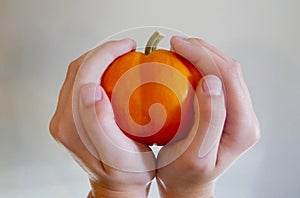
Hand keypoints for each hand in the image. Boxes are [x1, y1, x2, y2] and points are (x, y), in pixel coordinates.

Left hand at [49, 39, 155, 197]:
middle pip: (78, 70)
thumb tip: (90, 89)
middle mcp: (63, 119)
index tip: (127, 47)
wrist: (119, 186)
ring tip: (123, 55)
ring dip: (100, 59)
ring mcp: (66, 117)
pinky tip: (116, 71)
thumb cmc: (126, 173)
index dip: (105, 54)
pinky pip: (82, 83)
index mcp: (71, 126)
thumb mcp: (118, 155)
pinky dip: (99, 71)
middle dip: (103, 52)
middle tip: (127, 48)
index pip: (83, 75)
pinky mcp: (73, 117)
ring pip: (79, 74)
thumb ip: (99, 124)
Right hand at [156, 36, 260, 197]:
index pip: (228, 78)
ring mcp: (236, 112)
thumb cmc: (185, 174)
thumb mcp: (194, 154)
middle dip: (203, 50)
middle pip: (230, 70)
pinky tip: (186, 63)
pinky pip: (217, 79)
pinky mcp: (226, 110)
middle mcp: (245, 117)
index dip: (204, 56)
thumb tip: (211, 81)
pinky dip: (201, 66)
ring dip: (204, 55)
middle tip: (177, 44)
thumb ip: (208, 119)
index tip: (179, 46)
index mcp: (242, 127)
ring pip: (225, 72)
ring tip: (181, 49)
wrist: (186, 183)